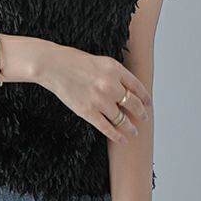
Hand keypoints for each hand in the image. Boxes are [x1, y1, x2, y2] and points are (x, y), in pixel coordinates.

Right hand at [36, 44, 151, 143]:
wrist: (52, 66)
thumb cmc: (72, 61)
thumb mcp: (100, 62)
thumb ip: (114, 74)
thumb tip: (126, 89)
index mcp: (115, 69)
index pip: (137, 87)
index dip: (145, 97)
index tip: (148, 103)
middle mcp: (110, 85)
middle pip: (133, 103)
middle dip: (141, 113)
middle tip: (144, 118)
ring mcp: (99, 100)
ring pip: (122, 118)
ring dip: (130, 127)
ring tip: (134, 131)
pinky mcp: (87, 111)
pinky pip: (106, 127)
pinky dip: (116, 135)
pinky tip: (122, 139)